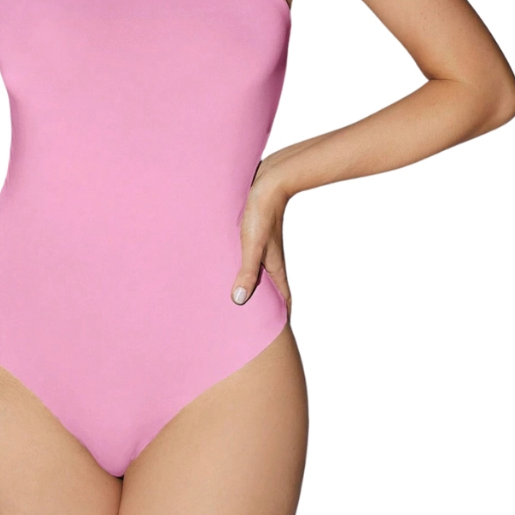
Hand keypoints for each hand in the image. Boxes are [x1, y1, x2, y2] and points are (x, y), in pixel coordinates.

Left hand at [231, 159, 292, 319]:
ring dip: (254, 284)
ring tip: (240, 298)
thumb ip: (247, 271)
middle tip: (256, 324)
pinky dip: (245, 264)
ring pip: (260, 270)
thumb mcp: (252, 244)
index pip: (283, 298)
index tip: (279, 335)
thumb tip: (239, 302)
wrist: (271, 178)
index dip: (282, 316)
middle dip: (266, 305)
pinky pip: (250, 254)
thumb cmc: (261, 211)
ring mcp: (264, 244)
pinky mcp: (255, 230)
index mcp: (273, 265)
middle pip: (270, 287)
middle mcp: (270, 257)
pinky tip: (231, 262)